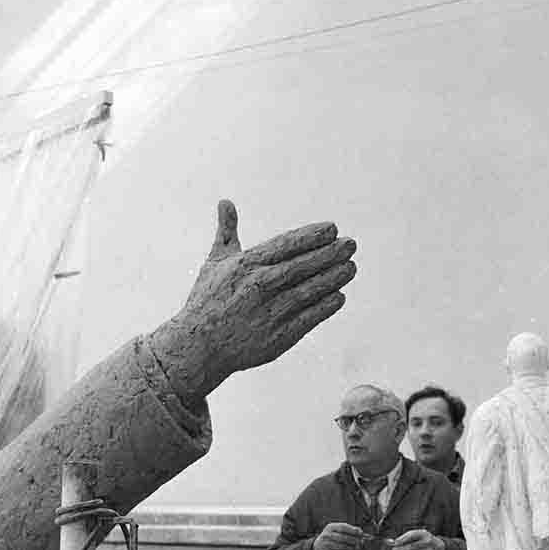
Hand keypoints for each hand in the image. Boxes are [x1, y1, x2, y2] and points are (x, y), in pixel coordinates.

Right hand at [150, 200, 356, 407]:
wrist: (198, 347)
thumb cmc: (207, 302)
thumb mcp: (214, 264)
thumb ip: (226, 233)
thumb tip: (225, 202)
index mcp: (245, 266)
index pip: (285, 245)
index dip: (311, 236)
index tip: (332, 229)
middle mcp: (258, 287)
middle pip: (301, 266)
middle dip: (329, 254)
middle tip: (351, 244)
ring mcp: (268, 313)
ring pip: (309, 291)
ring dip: (333, 278)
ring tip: (351, 267)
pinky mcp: (276, 338)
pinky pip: (307, 319)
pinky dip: (325, 307)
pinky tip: (339, 296)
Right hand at [313, 522, 365, 549]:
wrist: (318, 546)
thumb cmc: (332, 537)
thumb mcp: (338, 531)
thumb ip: (350, 530)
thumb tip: (361, 532)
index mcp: (330, 527)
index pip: (342, 527)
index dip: (352, 530)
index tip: (360, 533)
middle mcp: (326, 534)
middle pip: (343, 537)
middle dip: (353, 540)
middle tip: (361, 542)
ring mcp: (325, 544)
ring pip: (341, 546)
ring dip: (351, 547)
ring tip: (357, 548)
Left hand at [391, 529, 445, 549]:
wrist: (440, 548)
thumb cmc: (423, 540)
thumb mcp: (417, 535)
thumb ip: (404, 538)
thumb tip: (391, 542)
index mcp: (424, 534)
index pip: (412, 535)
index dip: (403, 539)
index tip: (395, 543)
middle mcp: (428, 542)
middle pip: (412, 546)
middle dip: (401, 549)